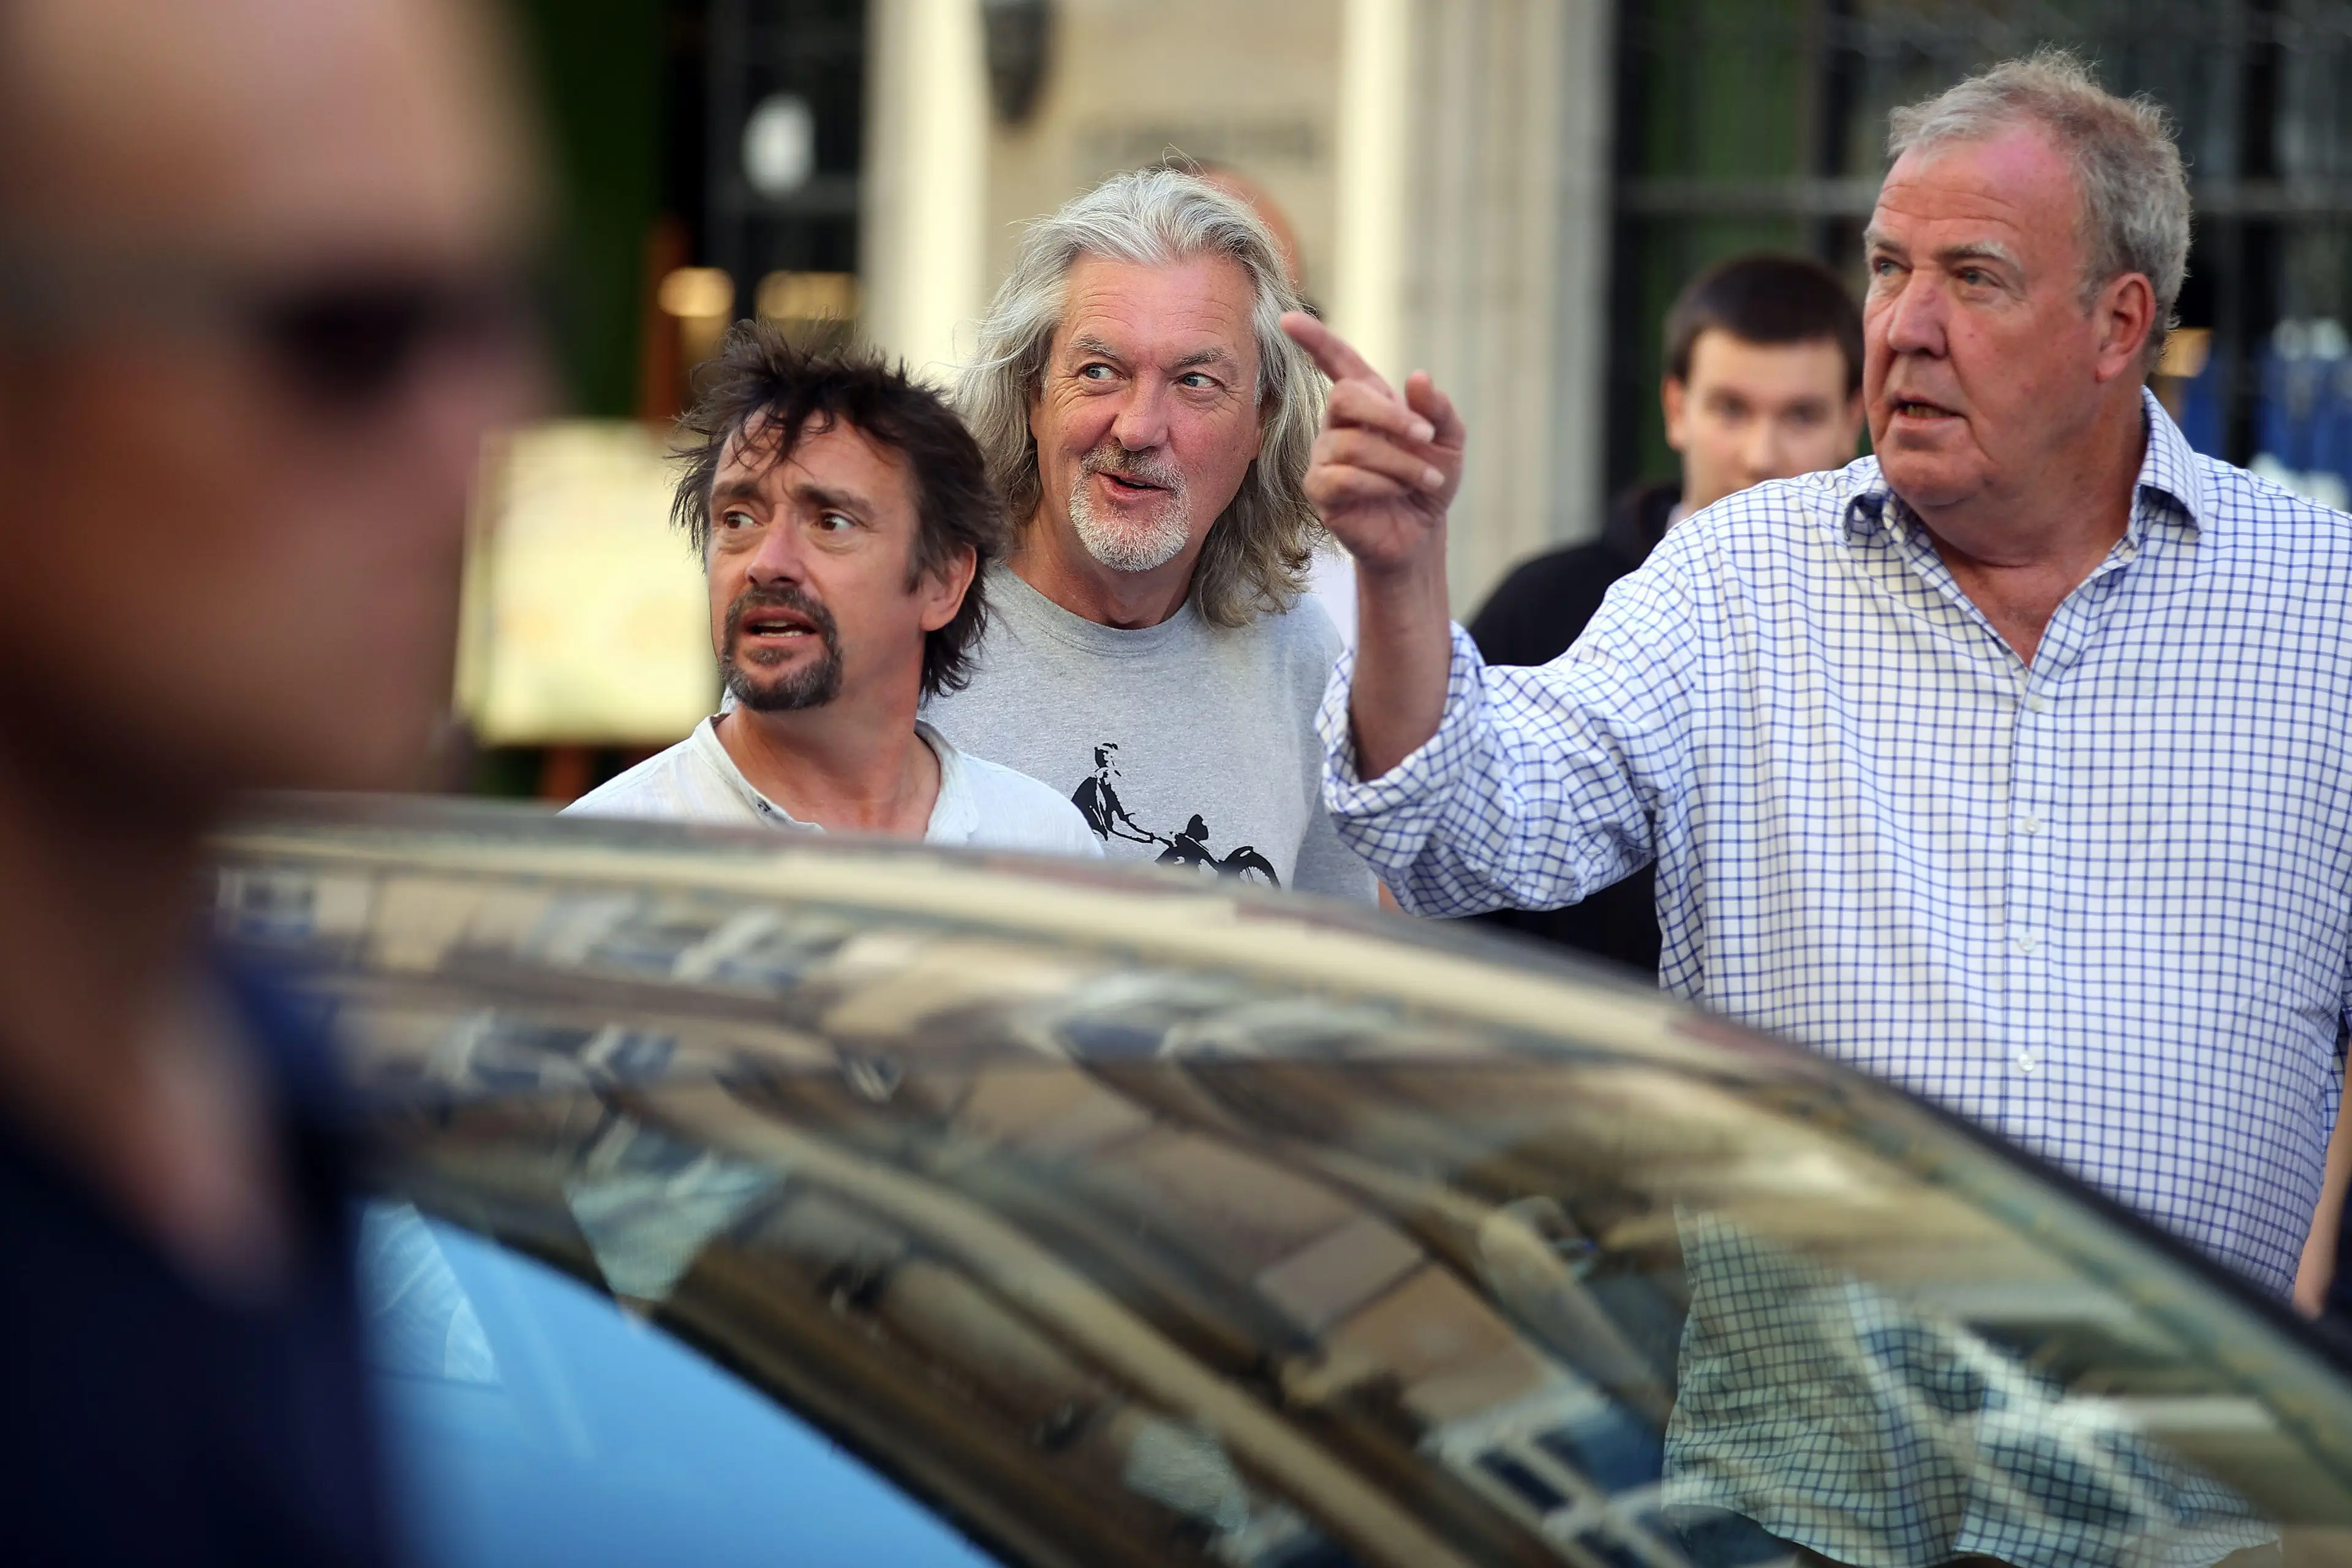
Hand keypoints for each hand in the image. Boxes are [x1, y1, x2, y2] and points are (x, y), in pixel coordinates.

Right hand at [1281, 312, 1464, 577]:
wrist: (1420, 532)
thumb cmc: (1429, 480)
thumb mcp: (1449, 441)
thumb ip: (1437, 409)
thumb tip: (1417, 377)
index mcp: (1367, 400)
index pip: (1336, 361)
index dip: (1314, 339)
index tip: (1288, 319)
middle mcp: (1338, 423)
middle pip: (1344, 397)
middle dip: (1389, 416)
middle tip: (1425, 438)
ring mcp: (1324, 456)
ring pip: (1352, 445)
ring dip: (1399, 463)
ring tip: (1427, 479)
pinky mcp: (1320, 490)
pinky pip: (1342, 478)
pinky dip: (1380, 484)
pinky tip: (1396, 493)